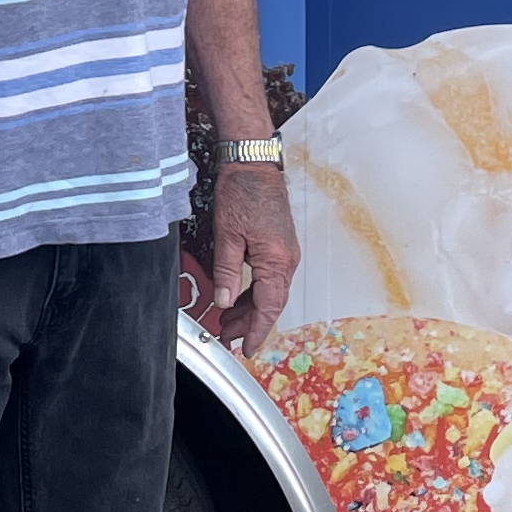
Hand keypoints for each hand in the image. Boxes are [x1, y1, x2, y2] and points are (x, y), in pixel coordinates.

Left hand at [206, 163, 298, 353]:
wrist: (254, 164)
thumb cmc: (242, 192)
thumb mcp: (227, 234)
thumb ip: (227, 271)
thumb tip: (224, 301)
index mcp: (276, 260)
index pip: (268, 307)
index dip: (256, 331)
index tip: (247, 348)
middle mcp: (286, 259)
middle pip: (271, 303)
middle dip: (251, 323)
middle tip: (229, 337)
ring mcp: (285, 252)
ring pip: (271, 292)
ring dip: (252, 309)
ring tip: (230, 322)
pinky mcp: (280, 245)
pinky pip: (270, 278)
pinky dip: (255, 292)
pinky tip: (239, 297)